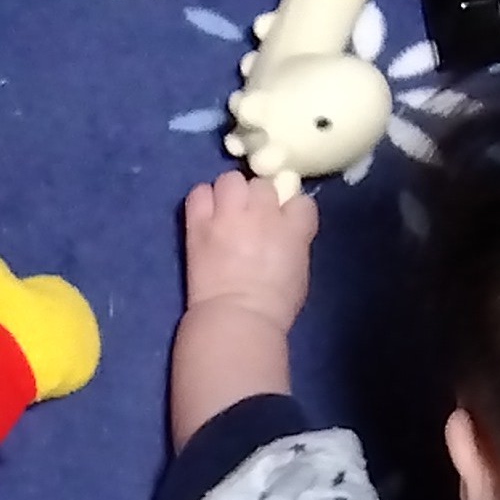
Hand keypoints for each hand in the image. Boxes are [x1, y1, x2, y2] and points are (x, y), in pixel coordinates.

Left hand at [182, 175, 316, 331]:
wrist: (237, 319)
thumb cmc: (274, 307)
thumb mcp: (299, 271)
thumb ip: (295, 242)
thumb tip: (285, 231)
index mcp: (294, 228)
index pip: (300, 200)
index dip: (290, 211)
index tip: (283, 223)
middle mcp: (263, 213)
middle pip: (262, 184)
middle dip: (258, 199)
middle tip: (250, 219)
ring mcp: (229, 215)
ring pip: (231, 179)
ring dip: (230, 193)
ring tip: (226, 212)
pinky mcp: (200, 223)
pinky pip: (199, 192)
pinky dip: (203, 200)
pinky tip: (206, 215)